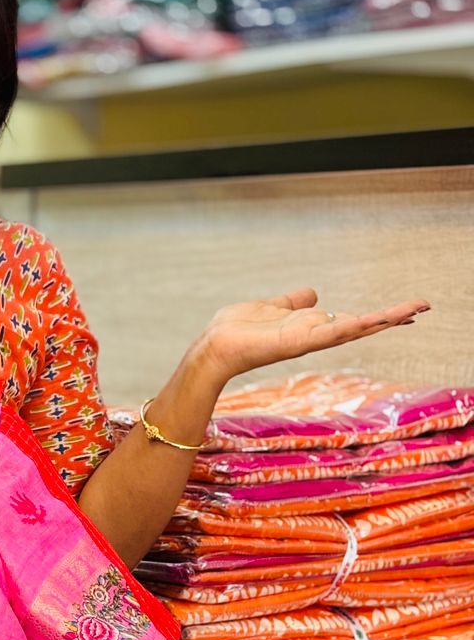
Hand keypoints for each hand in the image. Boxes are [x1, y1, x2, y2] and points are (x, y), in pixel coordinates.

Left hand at [197, 286, 428, 384]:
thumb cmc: (237, 330)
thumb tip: (312, 293)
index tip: (406, 309)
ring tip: (412, 310)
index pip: (352, 320)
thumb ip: (292, 302)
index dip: (378, 315)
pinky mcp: (297, 342)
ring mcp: (308, 340)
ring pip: (353, 328)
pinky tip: (369, 320)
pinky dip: (349, 326)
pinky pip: (328, 333)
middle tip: (423, 306)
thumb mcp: (271, 307)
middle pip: (361, 325)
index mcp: (310, 326)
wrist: (216, 346)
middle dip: (391, 317)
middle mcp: (314, 335)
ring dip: (382, 319)